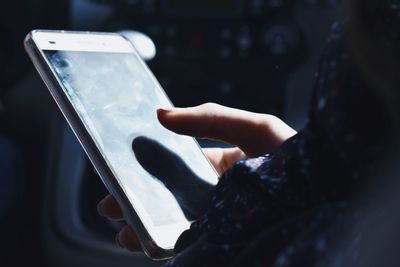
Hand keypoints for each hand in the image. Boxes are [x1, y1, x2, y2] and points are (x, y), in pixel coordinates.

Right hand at [97, 103, 295, 251]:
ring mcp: (219, 219)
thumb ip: (210, 118)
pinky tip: (143, 241)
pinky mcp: (223, 239)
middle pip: (168, 196)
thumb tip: (161, 114)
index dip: (148, 167)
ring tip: (122, 226)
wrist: (327, 198)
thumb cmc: (297, 157)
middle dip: (137, 198)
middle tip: (111, 202)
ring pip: (173, 222)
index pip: (177, 165)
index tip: (122, 167)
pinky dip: (162, 243)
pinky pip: (187, 242)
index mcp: (222, 165)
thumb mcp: (255, 127)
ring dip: (144, 223)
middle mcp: (217, 193)